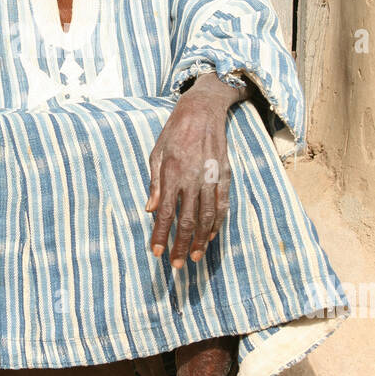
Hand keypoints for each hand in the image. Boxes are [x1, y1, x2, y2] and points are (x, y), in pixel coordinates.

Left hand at [146, 72, 249, 267]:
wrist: (203, 110)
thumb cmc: (175, 131)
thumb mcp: (157, 153)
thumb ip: (155, 183)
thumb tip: (150, 210)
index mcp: (172, 173)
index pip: (165, 213)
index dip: (160, 235)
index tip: (156, 253)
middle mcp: (192, 178)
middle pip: (186, 220)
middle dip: (180, 245)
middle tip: (176, 265)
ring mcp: (210, 177)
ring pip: (206, 217)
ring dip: (199, 240)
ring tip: (193, 257)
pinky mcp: (224, 175)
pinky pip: (222, 205)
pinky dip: (216, 223)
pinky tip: (210, 236)